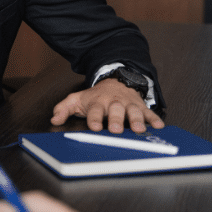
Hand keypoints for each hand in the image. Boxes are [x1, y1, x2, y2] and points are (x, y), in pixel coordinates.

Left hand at [50, 78, 164, 132]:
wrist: (114, 82)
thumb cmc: (95, 96)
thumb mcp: (76, 99)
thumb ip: (63, 109)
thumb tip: (53, 118)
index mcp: (97, 102)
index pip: (94, 110)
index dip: (94, 118)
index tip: (94, 127)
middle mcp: (113, 103)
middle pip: (115, 110)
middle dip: (116, 120)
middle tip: (116, 129)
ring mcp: (128, 104)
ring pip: (133, 111)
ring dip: (136, 120)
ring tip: (139, 129)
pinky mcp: (140, 106)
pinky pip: (149, 112)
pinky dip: (154, 119)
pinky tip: (158, 126)